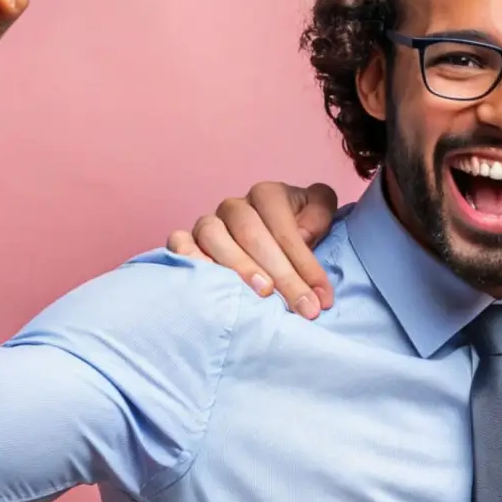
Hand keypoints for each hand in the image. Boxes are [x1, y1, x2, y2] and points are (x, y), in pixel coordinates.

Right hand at [169, 181, 340, 318]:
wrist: (266, 242)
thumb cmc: (296, 232)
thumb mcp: (317, 218)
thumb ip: (319, 216)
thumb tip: (304, 234)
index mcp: (268, 195)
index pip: (287, 229)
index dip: (306, 264)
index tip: (322, 298)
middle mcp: (235, 206)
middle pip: (253, 235)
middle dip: (282, 275)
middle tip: (300, 306)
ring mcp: (207, 223)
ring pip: (215, 237)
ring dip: (239, 267)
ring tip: (263, 295)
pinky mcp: (184, 239)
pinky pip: (180, 243)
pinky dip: (191, 260)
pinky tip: (211, 285)